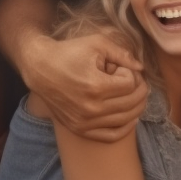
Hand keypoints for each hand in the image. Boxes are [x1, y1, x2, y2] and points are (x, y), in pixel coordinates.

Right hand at [23, 33, 146, 141]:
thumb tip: (141, 68)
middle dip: (140, 90)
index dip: (131, 74)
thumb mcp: (96, 43)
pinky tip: (132, 118)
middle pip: (131, 103)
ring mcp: (85, 121)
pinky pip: (110, 136)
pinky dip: (125, 128)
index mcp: (96, 86)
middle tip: (138, 81)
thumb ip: (122, 54)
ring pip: (125, 120)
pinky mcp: (79, 128)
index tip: (121, 68)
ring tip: (137, 96)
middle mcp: (91, 108)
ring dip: (137, 107)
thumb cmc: (68, 53)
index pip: (130, 85)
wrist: (39, 68)